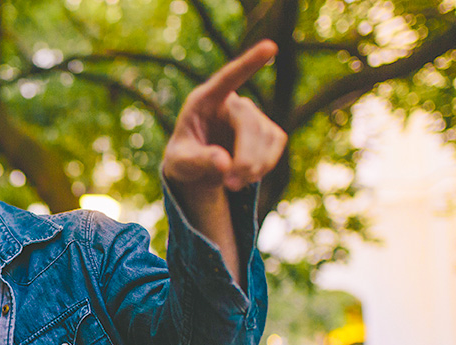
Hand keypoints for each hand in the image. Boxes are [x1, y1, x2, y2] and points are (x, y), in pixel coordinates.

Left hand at [162, 40, 287, 195]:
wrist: (196, 169)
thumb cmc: (183, 159)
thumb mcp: (180, 163)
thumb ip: (198, 161)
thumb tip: (225, 164)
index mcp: (204, 100)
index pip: (228, 78)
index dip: (249, 63)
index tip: (270, 48)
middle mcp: (232, 102)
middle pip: (249, 122)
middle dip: (245, 156)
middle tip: (230, 183)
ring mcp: (252, 114)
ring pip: (268, 136)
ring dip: (254, 166)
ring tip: (231, 184)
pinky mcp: (267, 130)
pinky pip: (275, 146)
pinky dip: (263, 166)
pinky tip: (245, 177)